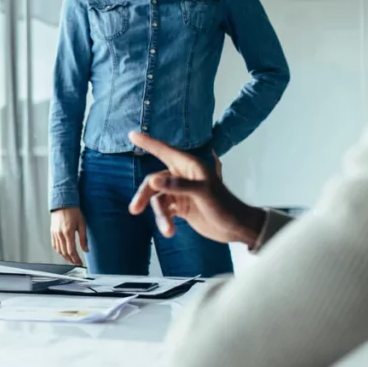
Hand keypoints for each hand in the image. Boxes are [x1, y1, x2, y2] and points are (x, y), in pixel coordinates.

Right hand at [50, 207, 87, 265]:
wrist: (63, 203)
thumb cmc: (73, 211)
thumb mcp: (82, 224)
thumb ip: (84, 238)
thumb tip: (86, 249)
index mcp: (68, 232)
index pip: (71, 251)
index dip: (76, 259)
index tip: (80, 263)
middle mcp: (60, 234)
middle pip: (65, 252)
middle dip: (71, 260)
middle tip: (77, 263)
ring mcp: (55, 234)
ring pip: (59, 250)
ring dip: (65, 257)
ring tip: (71, 260)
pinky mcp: (52, 232)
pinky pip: (54, 245)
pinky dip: (59, 251)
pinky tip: (63, 253)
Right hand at [128, 132, 263, 246]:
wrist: (236, 229)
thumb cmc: (225, 206)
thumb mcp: (204, 193)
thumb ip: (178, 185)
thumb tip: (153, 180)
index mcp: (189, 166)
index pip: (164, 151)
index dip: (148, 143)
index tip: (131, 135)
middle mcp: (181, 176)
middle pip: (154, 181)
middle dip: (144, 196)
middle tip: (134, 209)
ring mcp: (179, 192)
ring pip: (158, 199)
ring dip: (160, 216)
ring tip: (167, 231)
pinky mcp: (180, 207)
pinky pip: (164, 211)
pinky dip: (164, 220)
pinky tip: (170, 230)